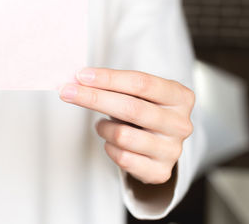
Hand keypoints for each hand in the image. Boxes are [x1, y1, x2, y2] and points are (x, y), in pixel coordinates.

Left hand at [59, 68, 194, 183]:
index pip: (141, 83)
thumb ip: (115, 85)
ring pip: (123, 135)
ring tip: (102, 125)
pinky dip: (109, 147)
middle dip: (94, 98)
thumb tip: (79, 79)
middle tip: (68, 92)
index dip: (108, 78)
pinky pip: (122, 158)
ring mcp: (172, 150)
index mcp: (179, 97)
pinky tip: (112, 142)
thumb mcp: (139, 94)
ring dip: (103, 128)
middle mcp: (180, 124)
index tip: (81, 76)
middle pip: (131, 108)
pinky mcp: (160, 171)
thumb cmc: (144, 112)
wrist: (160, 144)